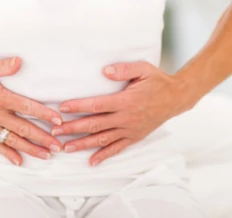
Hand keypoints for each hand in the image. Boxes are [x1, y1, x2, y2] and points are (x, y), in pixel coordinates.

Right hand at [0, 56, 63, 165]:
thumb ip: (2, 66)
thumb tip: (19, 62)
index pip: (27, 106)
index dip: (44, 114)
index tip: (58, 121)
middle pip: (24, 128)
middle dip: (43, 137)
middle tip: (58, 146)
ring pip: (13, 140)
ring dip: (31, 148)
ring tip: (46, 156)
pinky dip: (8, 154)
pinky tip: (19, 161)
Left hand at [53, 62, 198, 165]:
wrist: (176, 98)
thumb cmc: (157, 81)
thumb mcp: (143, 69)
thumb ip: (123, 69)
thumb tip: (104, 71)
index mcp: (125, 100)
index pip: (96, 105)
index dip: (78, 106)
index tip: (62, 108)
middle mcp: (126, 118)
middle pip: (95, 125)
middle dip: (73, 128)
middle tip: (55, 131)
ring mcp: (130, 130)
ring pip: (102, 140)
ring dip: (83, 144)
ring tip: (66, 148)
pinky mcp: (134, 137)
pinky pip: (117, 149)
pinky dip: (104, 156)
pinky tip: (91, 161)